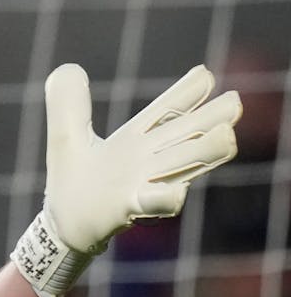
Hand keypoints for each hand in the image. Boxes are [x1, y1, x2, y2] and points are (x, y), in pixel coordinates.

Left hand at [13, 63, 240, 296]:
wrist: (62, 228)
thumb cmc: (74, 184)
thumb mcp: (66, 137)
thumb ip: (69, 104)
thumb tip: (68, 68)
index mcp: (135, 139)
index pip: (166, 111)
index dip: (185, 93)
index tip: (204, 76)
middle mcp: (146, 160)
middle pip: (185, 134)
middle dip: (210, 120)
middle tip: (234, 104)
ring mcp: (142, 184)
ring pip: (181, 165)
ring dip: (202, 153)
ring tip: (226, 138)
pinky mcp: (128, 209)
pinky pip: (154, 203)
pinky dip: (166, 198)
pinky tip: (177, 194)